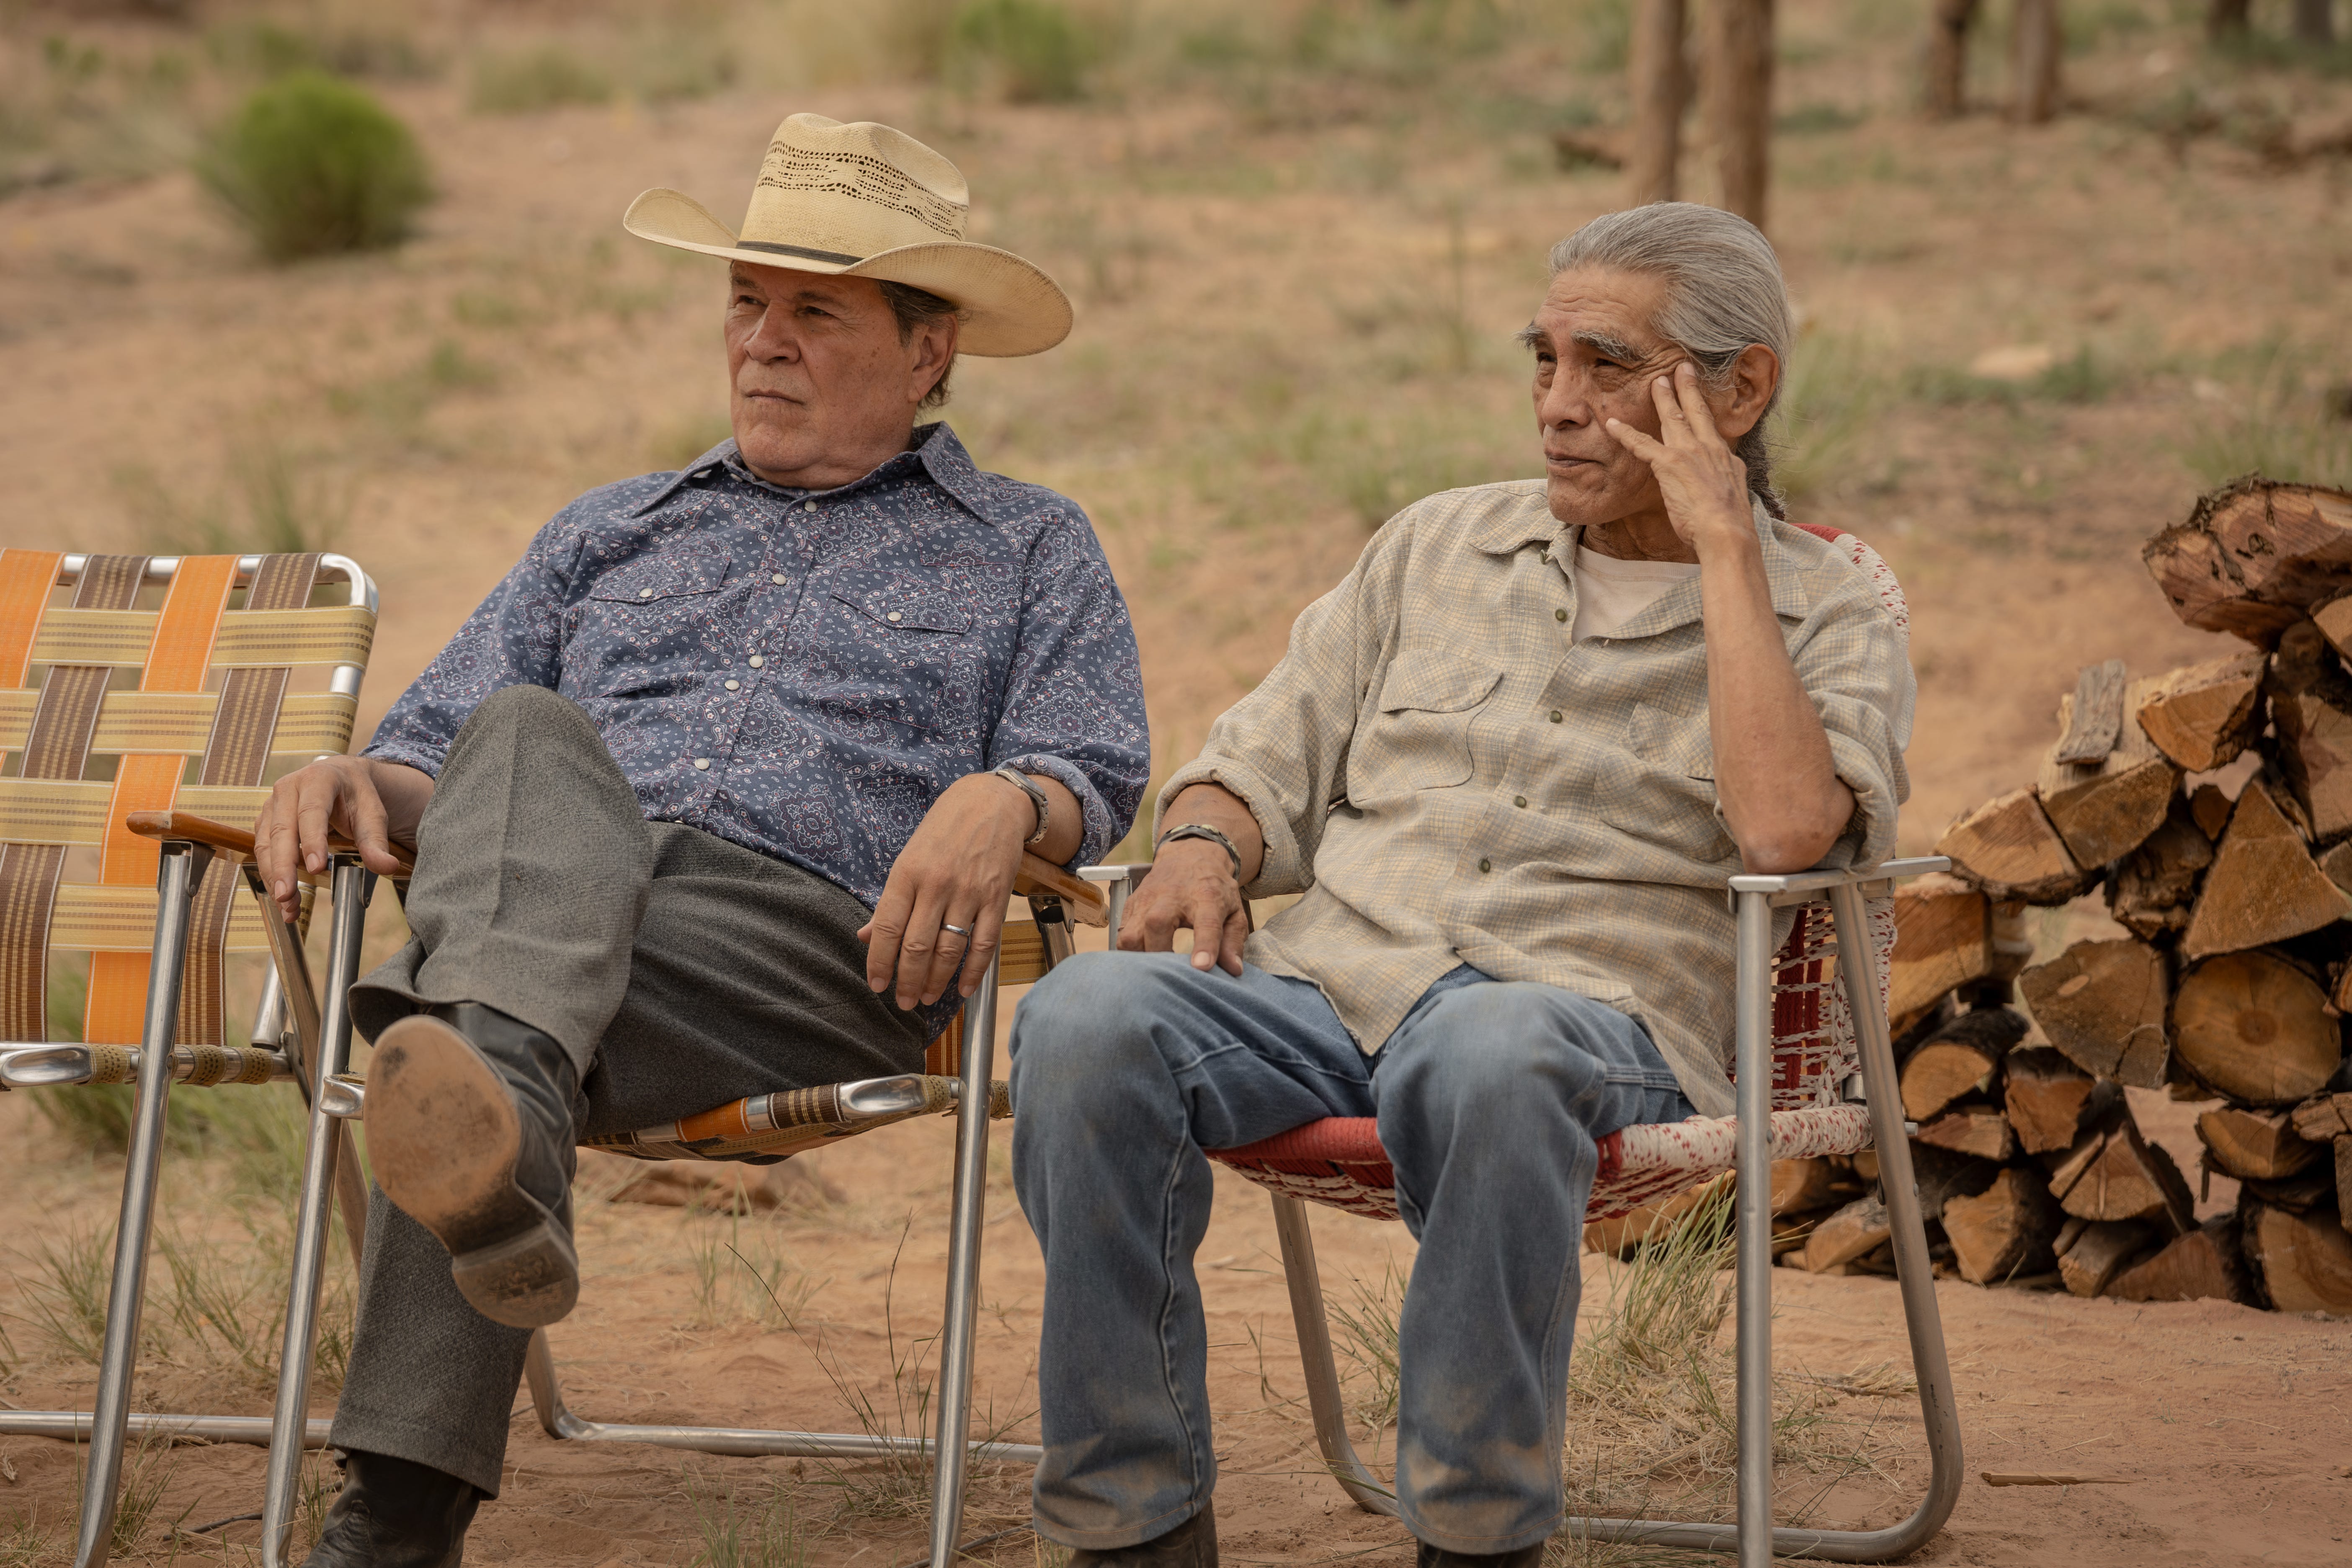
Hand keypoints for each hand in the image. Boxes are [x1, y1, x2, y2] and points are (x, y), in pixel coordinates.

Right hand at [252, 756, 426, 921]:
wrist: (341, 779)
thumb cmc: (356, 796)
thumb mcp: (372, 814)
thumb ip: (376, 841)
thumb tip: (387, 867)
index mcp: (318, 779)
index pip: (312, 811)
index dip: (312, 840)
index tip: (316, 869)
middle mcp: (288, 789)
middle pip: (282, 830)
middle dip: (283, 866)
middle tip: (287, 895)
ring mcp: (272, 805)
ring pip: (266, 843)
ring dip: (274, 876)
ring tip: (287, 905)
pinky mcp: (265, 821)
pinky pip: (262, 850)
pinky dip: (270, 874)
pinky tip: (282, 897)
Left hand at [860, 773, 1032, 1009]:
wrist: (991, 802)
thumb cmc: (944, 830)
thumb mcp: (909, 857)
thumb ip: (890, 901)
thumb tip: (866, 937)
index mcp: (907, 874)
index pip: (886, 928)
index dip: (879, 962)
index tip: (877, 985)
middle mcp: (936, 885)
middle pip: (917, 946)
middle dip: (907, 981)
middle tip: (903, 1002)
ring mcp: (968, 892)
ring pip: (949, 950)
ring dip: (936, 981)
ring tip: (927, 997)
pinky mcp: (996, 898)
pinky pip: (984, 944)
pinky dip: (973, 971)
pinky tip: (963, 988)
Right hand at [1116, 839, 1247, 975]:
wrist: (1190, 855)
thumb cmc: (1214, 890)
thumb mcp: (1233, 911)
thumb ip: (1234, 942)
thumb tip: (1234, 971)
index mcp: (1207, 897)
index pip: (1206, 923)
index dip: (1205, 946)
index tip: (1202, 967)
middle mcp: (1173, 896)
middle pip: (1157, 924)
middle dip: (1160, 954)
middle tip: (1170, 975)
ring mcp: (1147, 899)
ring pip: (1130, 934)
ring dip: (1139, 958)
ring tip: (1154, 970)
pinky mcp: (1131, 904)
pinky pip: (1120, 935)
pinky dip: (1128, 953)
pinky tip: (1142, 959)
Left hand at [1602, 362, 1756, 557]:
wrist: (1725, 530)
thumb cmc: (1730, 520)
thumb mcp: (1735, 492)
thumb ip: (1727, 477)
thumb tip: (1727, 473)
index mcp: (1723, 455)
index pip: (1710, 425)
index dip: (1702, 406)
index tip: (1698, 392)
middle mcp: (1708, 447)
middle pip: (1695, 410)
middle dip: (1687, 387)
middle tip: (1681, 367)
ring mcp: (1688, 452)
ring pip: (1672, 417)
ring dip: (1663, 397)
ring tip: (1656, 381)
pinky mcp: (1669, 463)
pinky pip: (1641, 444)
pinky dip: (1625, 434)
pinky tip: (1612, 424)